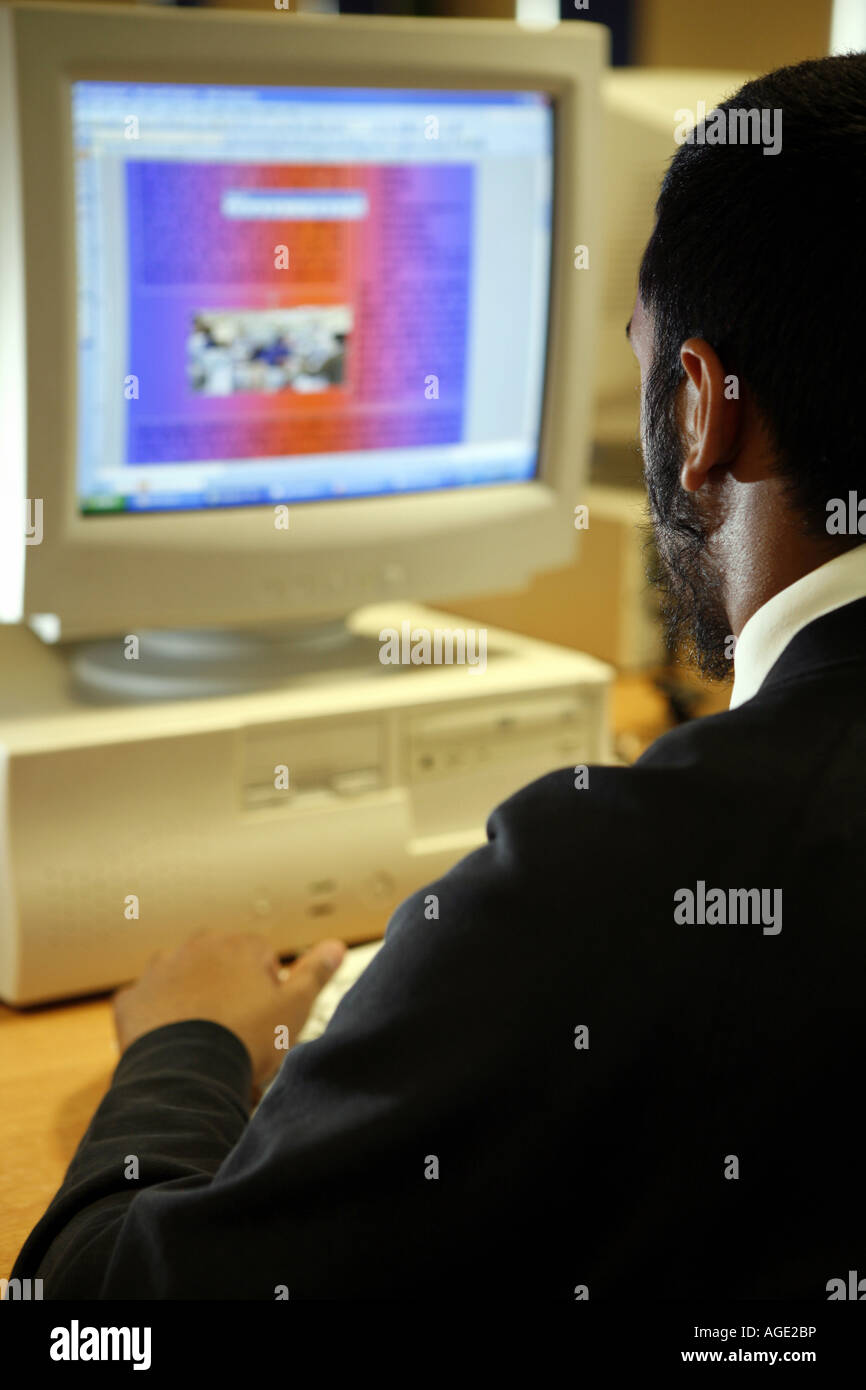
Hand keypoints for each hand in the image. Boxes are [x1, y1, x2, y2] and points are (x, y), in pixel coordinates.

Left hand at [113, 930, 345, 1090]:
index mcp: (240, 945)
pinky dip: (157, 1017)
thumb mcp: (295, 1007)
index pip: (261, 958)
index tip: (264, 1018)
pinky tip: (170, 1041)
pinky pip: (147, 1001)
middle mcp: (198, 947)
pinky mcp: (133, 997)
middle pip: (220, 964)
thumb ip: (315, 972)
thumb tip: (336, 945)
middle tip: (236, 1030)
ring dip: (191, 999)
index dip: (267, 991)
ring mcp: (160, 970)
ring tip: (202, 1038)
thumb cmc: (245, 1038)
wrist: (187, 1072)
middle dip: (228, 989)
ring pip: (182, 979)